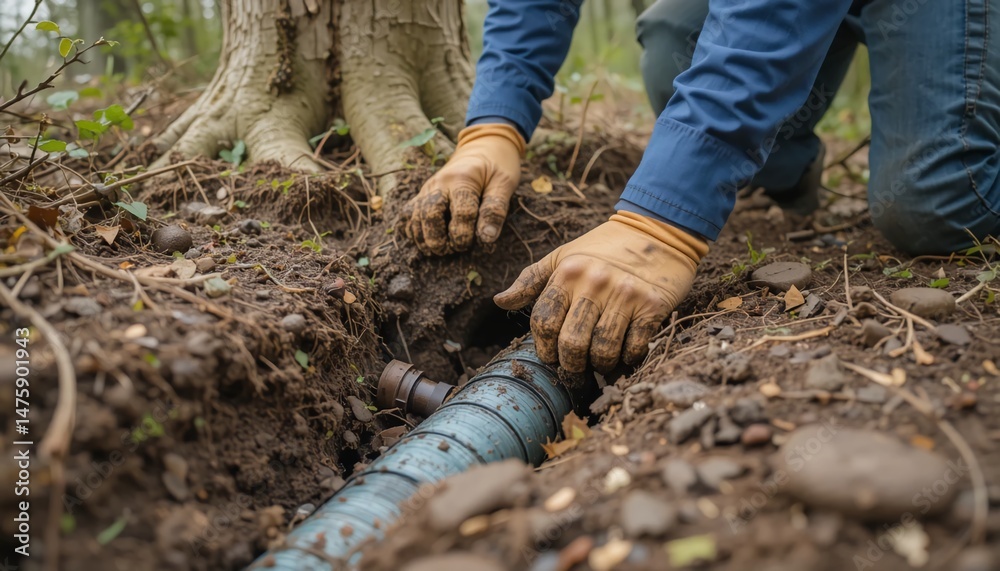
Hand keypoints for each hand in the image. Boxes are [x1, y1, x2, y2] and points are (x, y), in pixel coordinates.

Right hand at [404, 123, 524, 254]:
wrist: (483, 146)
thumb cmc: (498, 165)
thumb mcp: (504, 183)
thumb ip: (495, 209)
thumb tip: (487, 238)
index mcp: (462, 179)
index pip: (461, 213)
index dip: (467, 234)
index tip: (478, 242)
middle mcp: (439, 183)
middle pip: (429, 215)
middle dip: (438, 239)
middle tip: (453, 249)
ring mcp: (427, 188)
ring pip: (414, 217)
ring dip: (424, 239)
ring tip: (440, 249)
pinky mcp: (422, 193)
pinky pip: (408, 214)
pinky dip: (413, 230)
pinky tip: (426, 240)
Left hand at [494, 211, 707, 372]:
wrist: (658, 230)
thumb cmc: (604, 248)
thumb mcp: (563, 256)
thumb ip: (531, 280)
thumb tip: (499, 301)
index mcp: (568, 273)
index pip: (544, 322)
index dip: (544, 348)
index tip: (552, 356)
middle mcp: (595, 283)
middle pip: (572, 343)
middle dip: (571, 365)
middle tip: (576, 369)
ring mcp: (625, 295)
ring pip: (603, 350)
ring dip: (600, 365)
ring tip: (600, 364)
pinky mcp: (652, 305)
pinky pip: (634, 347)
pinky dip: (628, 359)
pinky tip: (625, 355)